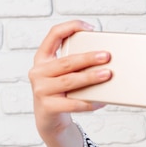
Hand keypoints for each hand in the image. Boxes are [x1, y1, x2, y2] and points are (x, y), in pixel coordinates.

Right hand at [28, 20, 111, 140]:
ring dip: (90, 77)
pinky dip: (89, 102)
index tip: (90, 28)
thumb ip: (76, 64)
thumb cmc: (61, 91)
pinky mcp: (48, 107)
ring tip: (107, 75)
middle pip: (66, 61)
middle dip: (88, 58)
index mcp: (42, 58)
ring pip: (69, 81)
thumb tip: (104, 58)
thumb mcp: (64, 73)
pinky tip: (101, 100)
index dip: (71, 27)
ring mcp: (41, 90)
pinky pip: (72, 103)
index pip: (54, 35)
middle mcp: (38, 72)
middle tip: (106, 56)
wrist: (49, 119)